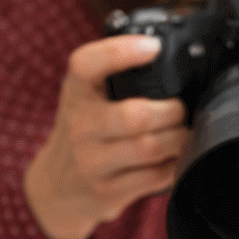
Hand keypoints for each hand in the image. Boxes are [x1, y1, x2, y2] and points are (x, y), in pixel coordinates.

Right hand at [24, 34, 189, 238]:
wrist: (56, 188)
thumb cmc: (85, 131)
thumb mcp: (87, 97)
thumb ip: (116, 75)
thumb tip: (168, 52)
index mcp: (76, 91)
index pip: (87, 64)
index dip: (121, 52)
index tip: (153, 47)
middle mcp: (79, 125)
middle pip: (135, 115)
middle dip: (172, 111)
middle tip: (180, 110)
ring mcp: (92, 162)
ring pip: (149, 147)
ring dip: (178, 139)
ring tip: (183, 133)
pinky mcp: (107, 191)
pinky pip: (155, 176)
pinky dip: (174, 164)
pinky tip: (174, 157)